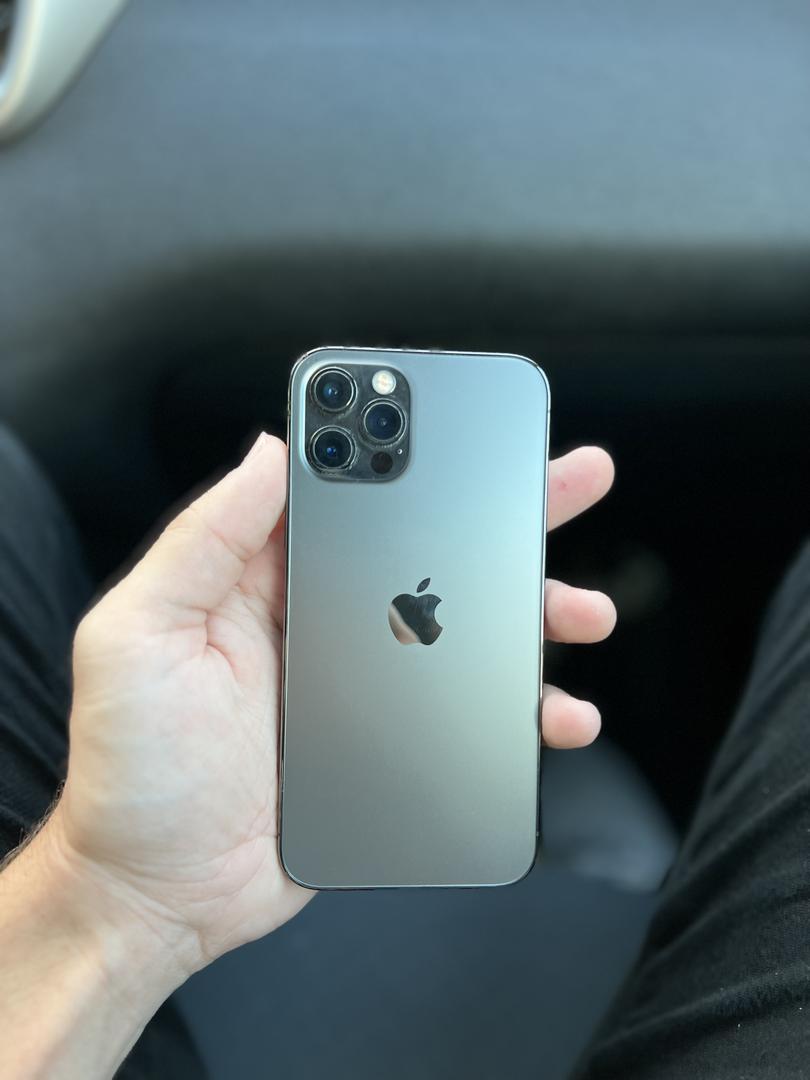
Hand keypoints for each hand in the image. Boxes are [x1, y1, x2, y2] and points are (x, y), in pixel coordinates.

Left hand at [51, 435, 614, 977]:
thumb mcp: (140, 635)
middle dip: (505, 516)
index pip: (348, 499)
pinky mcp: (390, 742)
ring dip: (533, 612)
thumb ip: (204, 540)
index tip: (463, 425)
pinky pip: (470, 712)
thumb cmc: (133, 768)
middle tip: (572, 481)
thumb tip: (270, 451)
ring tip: (585, 610)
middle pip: (427, 552)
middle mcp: (322, 619)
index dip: (406, 457)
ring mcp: (364, 683)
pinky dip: (522, 709)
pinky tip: (561, 712)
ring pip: (466, 629)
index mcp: (264, 579)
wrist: (159, 892)